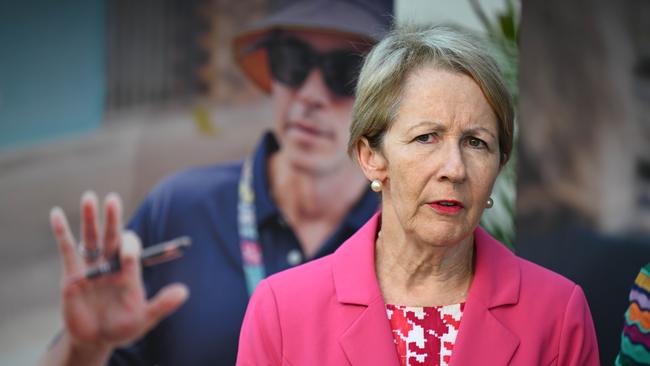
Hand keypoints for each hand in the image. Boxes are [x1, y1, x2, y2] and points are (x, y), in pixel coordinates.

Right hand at [49, 191, 188, 353]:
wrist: (96, 339)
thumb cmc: (123, 327)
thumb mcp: (144, 318)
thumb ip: (162, 305)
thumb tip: (184, 291)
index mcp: (130, 270)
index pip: (132, 250)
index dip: (131, 248)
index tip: (128, 255)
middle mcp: (112, 263)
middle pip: (113, 236)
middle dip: (113, 219)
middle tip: (113, 199)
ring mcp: (92, 266)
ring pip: (91, 237)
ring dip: (89, 218)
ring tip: (90, 197)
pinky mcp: (71, 274)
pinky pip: (66, 249)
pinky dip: (61, 231)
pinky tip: (57, 213)